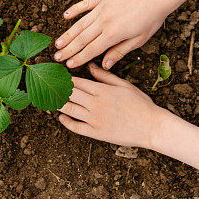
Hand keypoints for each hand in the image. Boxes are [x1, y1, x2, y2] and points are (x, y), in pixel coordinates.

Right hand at [54, 0, 182, 69]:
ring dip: (68, 34)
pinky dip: (74, 10)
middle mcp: (104, 21)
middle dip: (68, 49)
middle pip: (82, 38)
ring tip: (57, 43)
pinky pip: (85, 4)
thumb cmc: (152, 18)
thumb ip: (119, 52)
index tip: (68, 65)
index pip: (91, 49)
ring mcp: (102, 7)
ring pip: (80, 23)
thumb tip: (104, 65)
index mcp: (113, 34)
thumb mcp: (139, 40)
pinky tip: (65, 16)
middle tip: (56, 57)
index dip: (78, 58)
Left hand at [58, 63, 173, 150]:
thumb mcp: (124, 85)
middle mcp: (95, 104)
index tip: (56, 76)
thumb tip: (91, 66)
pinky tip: (61, 117)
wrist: (151, 126)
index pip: (77, 81)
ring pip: (69, 109)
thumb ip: (105, 76)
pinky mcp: (96, 133)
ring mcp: (94, 119)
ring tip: (49, 100)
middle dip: (57, 89)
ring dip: (57, 103)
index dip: (64, 78)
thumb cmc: (141, 104)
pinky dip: (66, 122)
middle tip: (47, 86)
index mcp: (101, 90)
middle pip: (69, 94)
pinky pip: (76, 127)